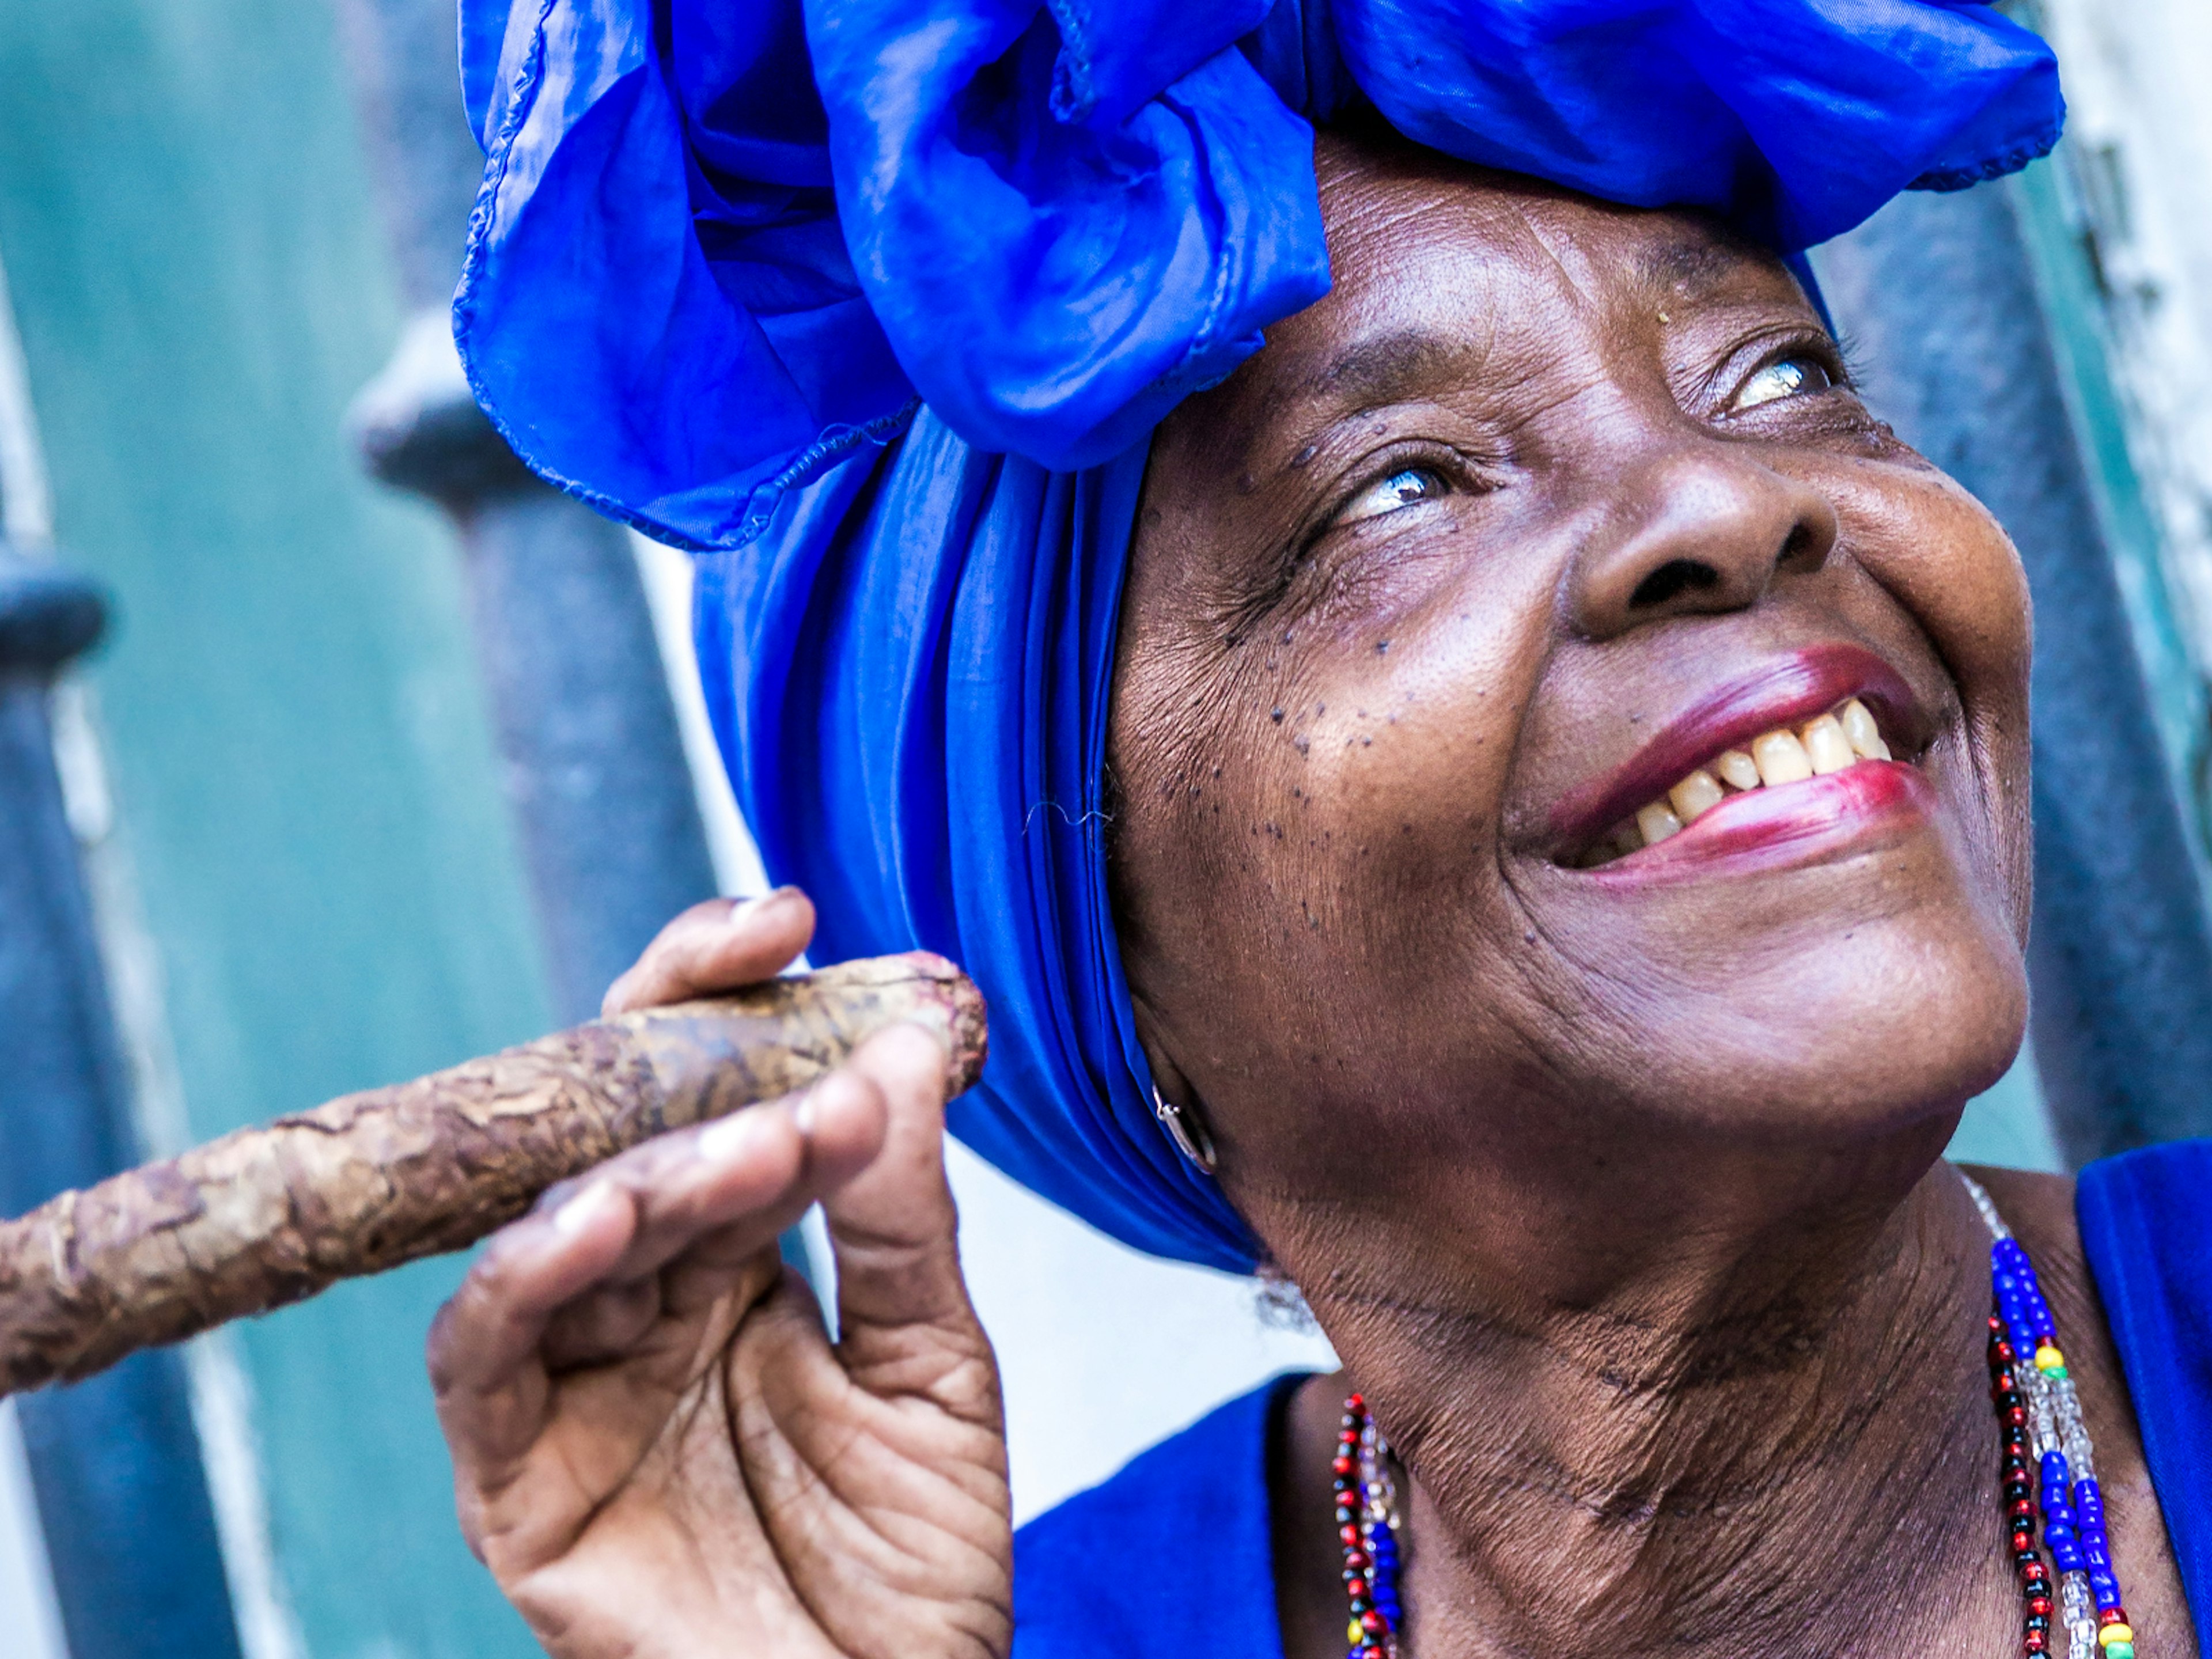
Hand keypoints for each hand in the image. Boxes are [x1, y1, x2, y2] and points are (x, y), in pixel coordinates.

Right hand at [428, 891, 1011, 1657]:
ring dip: (646, 1168)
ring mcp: (577, 1382)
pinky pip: (484, 1354)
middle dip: (689, 1058)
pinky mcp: (517, 1475)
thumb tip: (900, 1051)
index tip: (794, 915)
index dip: (733, 999)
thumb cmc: (912, 1570)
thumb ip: (904, 1218)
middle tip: (773, 1012)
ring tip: (743, 1147)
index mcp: (742, 1262)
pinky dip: (525, 1276)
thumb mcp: (938, 1369)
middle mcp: (648, 1302)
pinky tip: (599, 1221)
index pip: (713, 1093)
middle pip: (624, 1132)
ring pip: (562, 1226)